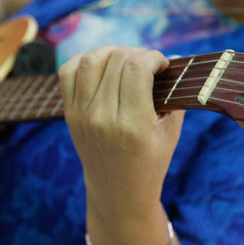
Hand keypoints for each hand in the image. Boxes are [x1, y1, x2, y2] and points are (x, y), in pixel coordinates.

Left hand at [59, 47, 184, 244]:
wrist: (117, 192)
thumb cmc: (151, 162)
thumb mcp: (170, 132)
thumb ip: (175, 95)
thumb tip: (175, 58)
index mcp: (132, 124)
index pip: (136, 68)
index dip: (153, 57)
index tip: (163, 65)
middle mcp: (102, 117)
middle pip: (116, 61)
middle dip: (137, 54)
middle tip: (148, 64)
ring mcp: (81, 115)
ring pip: (91, 61)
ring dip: (111, 52)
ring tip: (125, 60)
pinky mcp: (69, 114)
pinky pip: (68, 72)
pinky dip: (85, 60)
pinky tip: (102, 65)